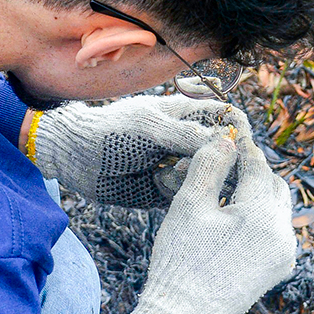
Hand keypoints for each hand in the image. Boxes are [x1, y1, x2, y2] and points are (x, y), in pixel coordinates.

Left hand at [30, 95, 247, 207]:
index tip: (236, 143)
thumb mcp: (149, 126)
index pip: (228, 119)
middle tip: (199, 163)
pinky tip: (157, 183)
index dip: (237, 130)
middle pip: (225, 153)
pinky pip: (187, 196)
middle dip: (220, 160)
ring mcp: (179, 168)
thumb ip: (186, 133)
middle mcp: (188, 142)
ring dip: (194, 176)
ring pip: (208, 177)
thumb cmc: (110, 130)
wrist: (75, 157)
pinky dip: (179, 193)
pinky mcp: (167, 193)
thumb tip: (225, 141)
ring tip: (166, 171)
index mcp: (188, 116)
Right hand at [123, 136, 295, 313]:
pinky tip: (235, 219)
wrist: (184, 312)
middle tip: (229, 164)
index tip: (232, 137)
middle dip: (254, 172)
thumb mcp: (189, 205)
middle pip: (275, 185)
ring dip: (258, 195)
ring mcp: (284, 253)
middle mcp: (282, 234)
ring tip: (228, 192)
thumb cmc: (181, 258)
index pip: (258, 168)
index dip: (244, 149)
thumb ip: (210, 166)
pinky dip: (260, 218)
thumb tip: (226, 141)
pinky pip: (276, 230)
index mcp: (260, 215)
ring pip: (278, 208)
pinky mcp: (279, 267)